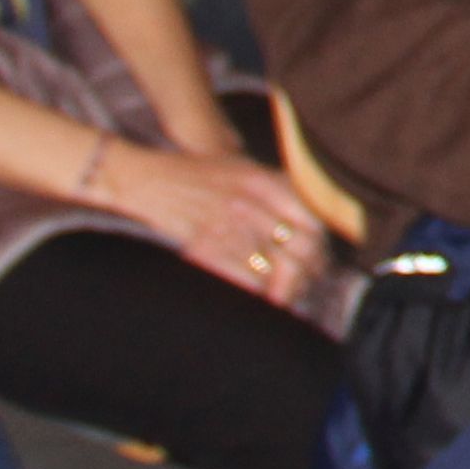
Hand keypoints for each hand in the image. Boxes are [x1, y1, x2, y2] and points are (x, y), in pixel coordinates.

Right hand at [91, 138, 332, 305]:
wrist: (147, 179)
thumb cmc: (197, 176)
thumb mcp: (244, 170)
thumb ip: (278, 192)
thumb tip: (311, 227)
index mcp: (264, 181)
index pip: (312, 219)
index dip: (322, 247)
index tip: (320, 262)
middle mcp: (250, 202)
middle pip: (300, 248)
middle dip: (309, 272)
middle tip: (307, 285)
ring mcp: (227, 226)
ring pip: (276, 269)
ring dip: (287, 288)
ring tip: (287, 296)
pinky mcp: (205, 248)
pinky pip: (247, 281)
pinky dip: (258, 294)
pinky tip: (260, 298)